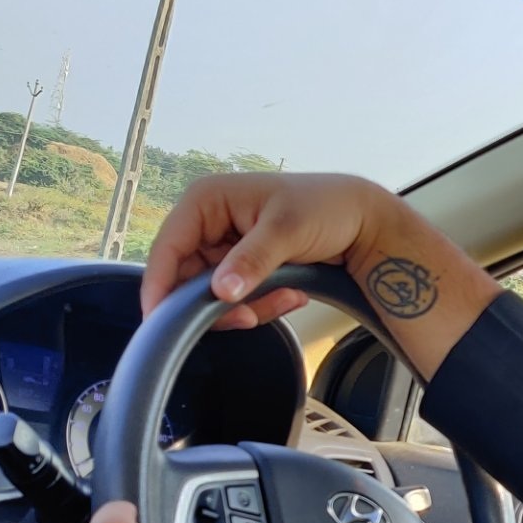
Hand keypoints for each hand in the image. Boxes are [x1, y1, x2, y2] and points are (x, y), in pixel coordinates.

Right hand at [141, 173, 402, 330]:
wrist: (362, 220)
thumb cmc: (325, 208)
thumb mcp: (287, 231)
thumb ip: (252, 261)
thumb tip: (221, 291)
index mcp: (206, 200)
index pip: (167, 248)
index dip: (161, 287)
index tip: (161, 322)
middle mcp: (209, 222)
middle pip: (187, 279)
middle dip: (218, 304)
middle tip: (250, 318)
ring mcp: (226, 246)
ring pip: (214, 295)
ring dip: (250, 306)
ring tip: (289, 297)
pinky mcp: (243, 266)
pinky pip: (239, 298)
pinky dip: (263, 304)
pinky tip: (293, 295)